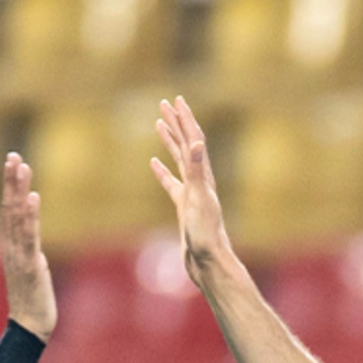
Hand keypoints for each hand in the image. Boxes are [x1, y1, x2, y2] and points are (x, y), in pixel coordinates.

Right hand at [0, 153, 56, 340]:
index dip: (11, 186)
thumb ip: (31, 253)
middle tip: (13, 154)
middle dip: (12, 180)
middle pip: (10, 207)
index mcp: (13, 246)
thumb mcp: (33, 270)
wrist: (30, 327)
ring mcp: (19, 254)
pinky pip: (29, 236)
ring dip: (19, 190)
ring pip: (17, 216)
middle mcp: (12, 246)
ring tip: (22, 166)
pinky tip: (32, 197)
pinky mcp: (31, 264)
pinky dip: (30, 215)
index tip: (14, 162)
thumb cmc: (32, 300)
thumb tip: (35, 245)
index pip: (10, 210)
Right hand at [150, 96, 232, 280]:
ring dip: (170, 141)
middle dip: (177, 123)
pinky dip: (162, 171)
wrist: (208, 262)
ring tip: (160, 123)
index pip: (194, 140)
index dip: (185, 119)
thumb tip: (196, 141)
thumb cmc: (205, 234)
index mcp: (203, 177)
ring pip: (179, 161)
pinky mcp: (183, 207)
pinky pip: (171, 183)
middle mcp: (200, 181)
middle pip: (187, 144)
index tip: (177, 100)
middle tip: (165, 103)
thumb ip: (195, 170)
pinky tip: (154, 164)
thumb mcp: (198, 199)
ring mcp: (191, 194)